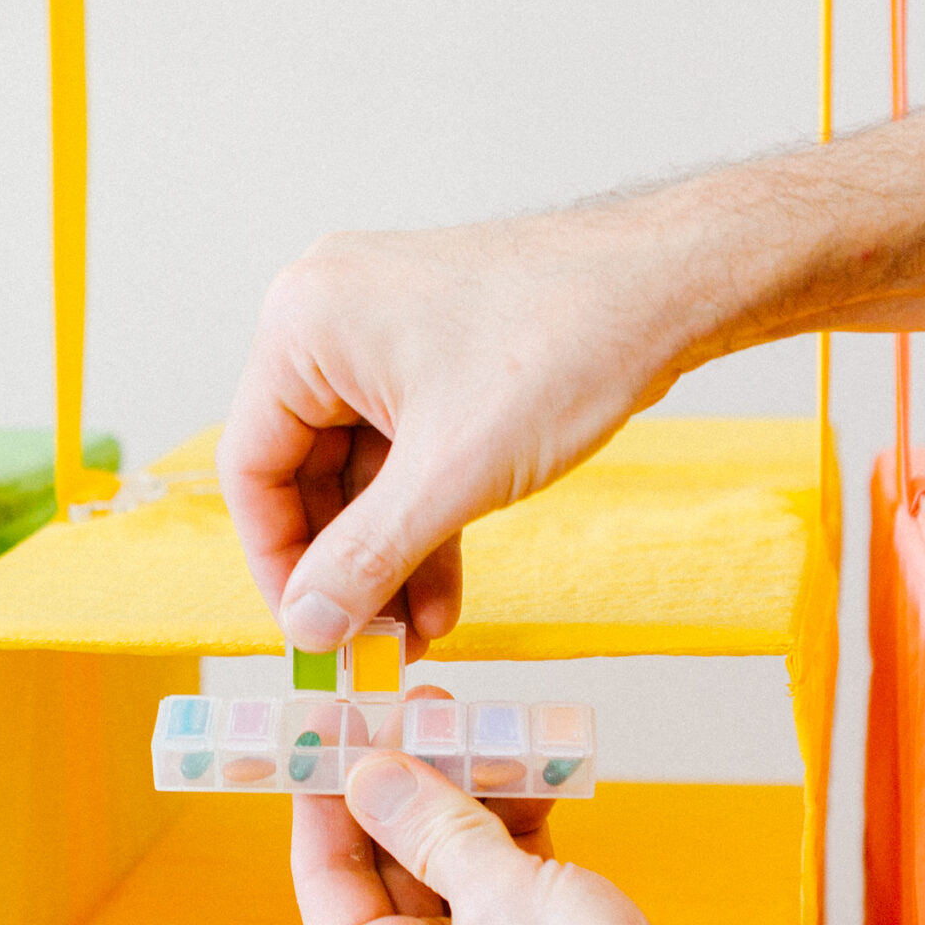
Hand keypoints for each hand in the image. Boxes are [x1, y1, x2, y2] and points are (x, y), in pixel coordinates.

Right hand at [219, 201, 736, 653]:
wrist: (673, 283)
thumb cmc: (567, 340)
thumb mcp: (452, 475)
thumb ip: (366, 558)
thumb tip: (307, 627)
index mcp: (303, 325)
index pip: (251, 466)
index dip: (277, 561)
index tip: (310, 629)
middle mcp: (329, 319)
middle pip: (303, 472)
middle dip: (344, 564)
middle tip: (370, 641)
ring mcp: (384, 334)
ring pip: (361, 471)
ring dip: (388, 553)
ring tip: (418, 629)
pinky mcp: (435, 353)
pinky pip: (405, 451)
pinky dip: (422, 517)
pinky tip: (442, 587)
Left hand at [293, 748, 810, 924]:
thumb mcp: (497, 901)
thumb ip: (431, 827)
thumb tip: (371, 776)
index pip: (325, 878)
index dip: (326, 797)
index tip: (332, 728)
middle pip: (388, 864)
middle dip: (405, 784)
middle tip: (413, 712)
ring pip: (453, 860)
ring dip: (466, 793)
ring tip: (474, 723)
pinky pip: (509, 869)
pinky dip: (517, 819)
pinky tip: (527, 766)